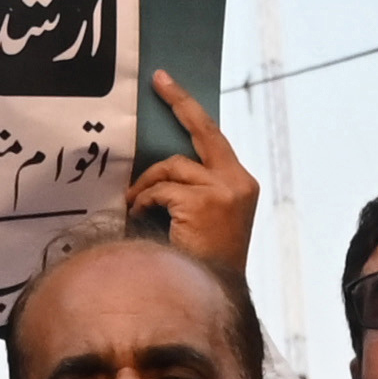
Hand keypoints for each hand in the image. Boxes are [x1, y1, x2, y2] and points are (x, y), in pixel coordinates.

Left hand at [128, 69, 257, 277]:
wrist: (210, 297)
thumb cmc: (201, 263)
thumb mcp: (207, 217)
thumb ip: (194, 187)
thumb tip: (161, 163)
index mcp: (242, 184)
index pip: (214, 138)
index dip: (189, 109)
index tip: (169, 84)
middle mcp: (238, 182)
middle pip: (203, 130)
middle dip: (180, 101)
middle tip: (159, 81)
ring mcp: (223, 191)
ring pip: (171, 168)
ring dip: (147, 186)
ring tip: (135, 207)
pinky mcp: (203, 202)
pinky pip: (161, 190)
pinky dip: (144, 203)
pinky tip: (140, 219)